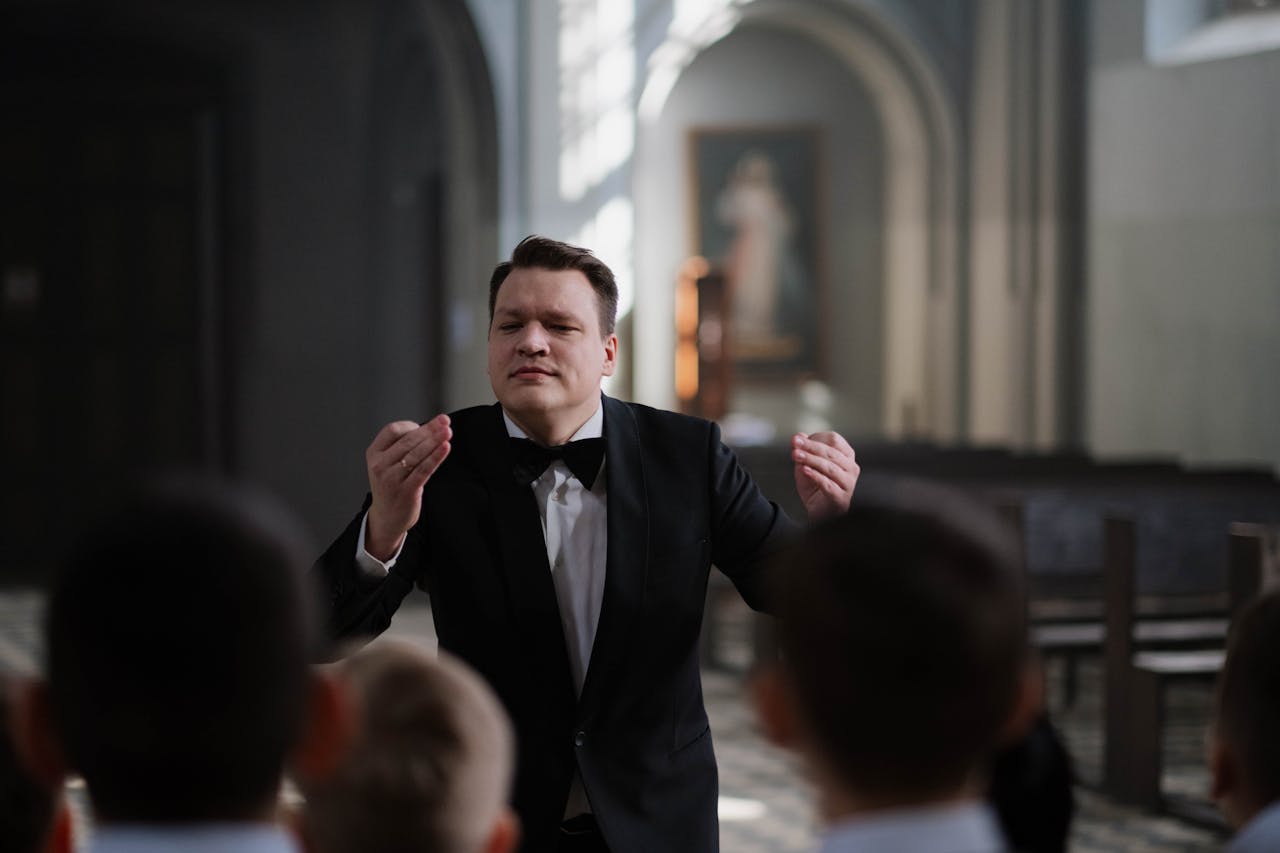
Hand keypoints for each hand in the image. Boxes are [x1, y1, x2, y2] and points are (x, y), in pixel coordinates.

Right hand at [365, 414, 451, 558]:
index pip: (391, 431)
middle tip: (445, 421)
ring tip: (448, 431)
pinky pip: (424, 470)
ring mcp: (392, 479)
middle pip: (408, 441)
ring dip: (435, 440)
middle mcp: (380, 465)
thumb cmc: (391, 485)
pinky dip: (436, 457)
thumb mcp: (387, 464)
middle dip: (429, 430)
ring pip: (417, 454)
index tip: (426, 425)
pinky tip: (445, 448)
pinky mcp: (406, 491)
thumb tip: (430, 428)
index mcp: (374, 454)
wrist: (386, 518)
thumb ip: (402, 447)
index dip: (410, 425)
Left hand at [791, 431, 858, 520]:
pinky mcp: (841, 499)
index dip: (815, 438)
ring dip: (811, 459)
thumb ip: (803, 451)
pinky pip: (828, 484)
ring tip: (795, 455)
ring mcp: (849, 484)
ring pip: (830, 467)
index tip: (797, 439)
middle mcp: (851, 468)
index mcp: (846, 456)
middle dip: (811, 447)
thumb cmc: (815, 487)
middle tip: (794, 443)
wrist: (818, 512)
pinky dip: (815, 476)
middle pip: (831, 452)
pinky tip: (804, 470)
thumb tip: (798, 436)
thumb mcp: (806, 465)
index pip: (834, 440)